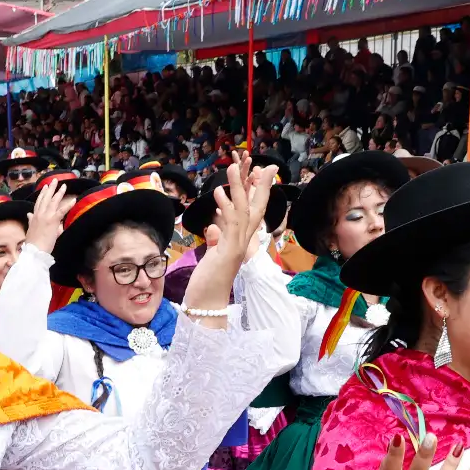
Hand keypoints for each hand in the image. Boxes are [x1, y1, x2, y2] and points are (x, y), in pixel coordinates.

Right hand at [23, 178, 73, 253]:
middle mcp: (39, 214)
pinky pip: (62, 211)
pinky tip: (73, 200)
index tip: (45, 187)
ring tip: (64, 186)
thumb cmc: (33, 243)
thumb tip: (29, 215)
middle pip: (46, 198)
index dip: (42, 194)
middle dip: (50, 188)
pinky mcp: (53, 221)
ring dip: (59, 192)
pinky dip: (68, 205)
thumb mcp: (30, 230)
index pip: (39, 202)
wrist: (34, 250)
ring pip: (53, 201)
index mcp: (34, 216)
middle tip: (54, 180)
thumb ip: (31, 220)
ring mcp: (46, 216)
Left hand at [182, 156, 275, 323]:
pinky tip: (219, 192)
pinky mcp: (230, 253)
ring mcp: (238, 247)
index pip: (252, 212)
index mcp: (239, 241)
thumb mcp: (211, 256)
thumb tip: (213, 228)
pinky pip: (232, 226)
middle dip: (260, 185)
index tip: (259, 172)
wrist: (207, 305)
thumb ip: (215, 240)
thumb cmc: (207, 283)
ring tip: (233, 167)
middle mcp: (243, 242)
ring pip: (244, 211)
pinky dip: (227, 207)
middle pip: (256, 208)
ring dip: (239, 188)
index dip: (257, 192)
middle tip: (262, 164)